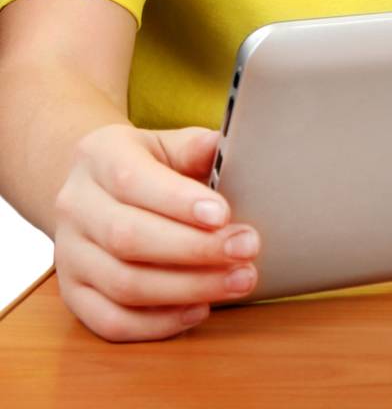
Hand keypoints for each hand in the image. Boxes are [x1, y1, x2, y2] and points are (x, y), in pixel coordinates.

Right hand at [51, 123, 260, 340]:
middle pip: (128, 238)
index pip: (132, 180)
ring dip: (187, 288)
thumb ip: (195, 148)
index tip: (224, 214)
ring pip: (122, 284)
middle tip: (247, 249)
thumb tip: (225, 147)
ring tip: (238, 281)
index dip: (179, 201)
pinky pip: (110, 321)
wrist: (97, 191)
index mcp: (99, 157)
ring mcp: (69, 255)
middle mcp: (76, 207)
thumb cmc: (147, 166)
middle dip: (195, 249)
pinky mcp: (74, 294)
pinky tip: (199, 310)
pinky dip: (157, 324)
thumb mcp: (169, 143)